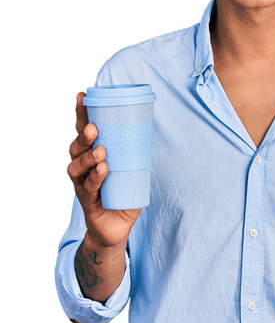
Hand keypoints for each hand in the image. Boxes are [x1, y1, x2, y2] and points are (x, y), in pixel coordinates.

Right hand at [67, 92, 141, 250]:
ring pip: (77, 167)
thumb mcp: (131, 168)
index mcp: (91, 154)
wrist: (117, 226)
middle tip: (94, 128)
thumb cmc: (123, 193)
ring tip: (101, 151)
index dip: (81, 113)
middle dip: (83, 135)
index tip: (82, 95)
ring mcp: (82, 184)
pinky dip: (95, 178)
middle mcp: (82, 167)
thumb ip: (135, 149)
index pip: (83, 130)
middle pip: (76, 146)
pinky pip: (88, 188)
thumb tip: (150, 123)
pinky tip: (102, 170)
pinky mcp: (86, 201)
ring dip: (88, 157)